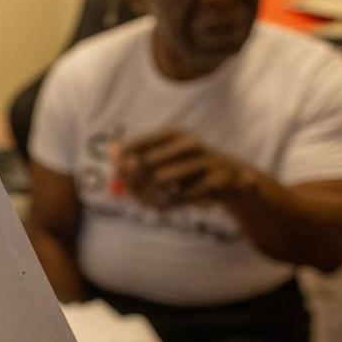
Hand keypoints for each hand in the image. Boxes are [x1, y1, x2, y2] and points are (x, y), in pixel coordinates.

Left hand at [112, 129, 251, 209]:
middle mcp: (189, 143)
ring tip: (151, 203)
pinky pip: (182, 196)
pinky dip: (169, 204)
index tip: (117, 175)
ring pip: (162, 179)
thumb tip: (110, 150)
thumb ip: (136, 157)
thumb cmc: (187, 171)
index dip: (125, 162)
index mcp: (174, 134)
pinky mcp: (215, 181)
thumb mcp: (162, 161)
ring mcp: (204, 160)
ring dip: (151, 195)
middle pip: (148, 162)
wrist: (231, 181)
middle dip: (136, 182)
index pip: (140, 144)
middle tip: (133, 196)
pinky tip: (165, 207)